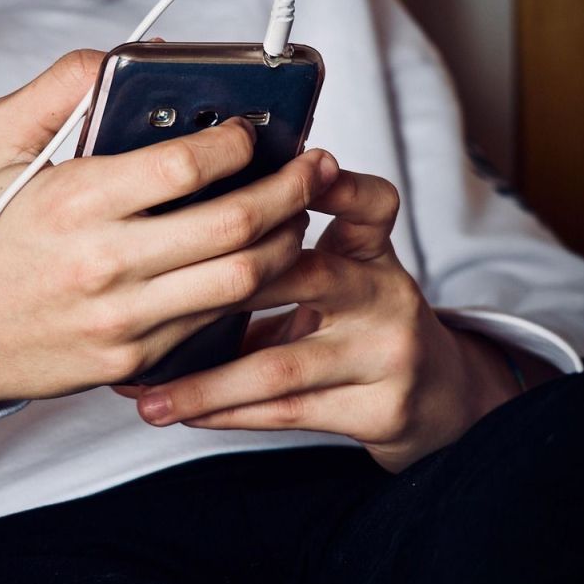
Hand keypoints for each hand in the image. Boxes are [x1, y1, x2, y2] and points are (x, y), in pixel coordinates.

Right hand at [0, 50, 338, 412]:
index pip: (188, 164)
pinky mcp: (134, 361)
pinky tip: (258, 262)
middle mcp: (106, 264)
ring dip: (286, 242)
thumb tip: (122, 60)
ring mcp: (125, 320)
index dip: (239, 140)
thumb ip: (57, 89)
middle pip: (236, 224)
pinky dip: (249, 289)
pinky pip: (214, 322)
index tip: (254, 128)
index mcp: (76, 202)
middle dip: (292, 189)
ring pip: (242, 280)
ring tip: (297, 215)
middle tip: (313, 168)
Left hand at [123, 163, 536, 472]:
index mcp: (371, 251)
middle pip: (307, 277)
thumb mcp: (341, 271)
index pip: (369, 204)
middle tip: (155, 300)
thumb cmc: (360, 323)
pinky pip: (286, 413)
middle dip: (222, 290)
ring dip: (206, 384)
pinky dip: (227, 413)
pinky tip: (184, 413)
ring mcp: (387, 355)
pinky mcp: (380, 408)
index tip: (293, 170)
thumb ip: (280, 255)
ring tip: (149, 395)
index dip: (334, 186)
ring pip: (281, 366)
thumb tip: (173, 246)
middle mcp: (384, 296)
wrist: (434, 395)